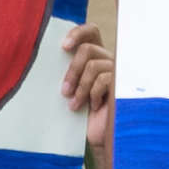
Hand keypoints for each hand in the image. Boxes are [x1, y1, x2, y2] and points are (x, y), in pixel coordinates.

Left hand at [61, 23, 114, 148]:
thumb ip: (67, 72)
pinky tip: (93, 107)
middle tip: (64, 91)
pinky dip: (93, 94)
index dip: (78, 33)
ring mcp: (118, 71)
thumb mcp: (71, 90)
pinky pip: (103, 79)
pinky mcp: (123, 84)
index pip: (92, 31)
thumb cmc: (82, 114)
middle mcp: (109, 60)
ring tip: (74, 104)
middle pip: (88, 49)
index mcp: (96, 56)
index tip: (64, 47)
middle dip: (72, 70)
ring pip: (93, 65)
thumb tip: (45, 57)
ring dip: (80, 87)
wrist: (98, 136)